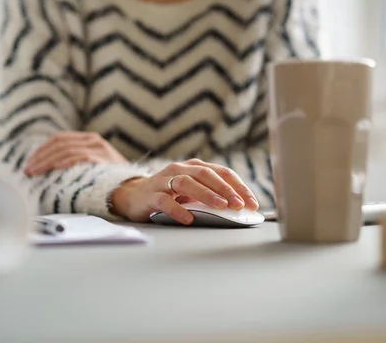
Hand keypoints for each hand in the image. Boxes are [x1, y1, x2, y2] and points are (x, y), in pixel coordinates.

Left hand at [24, 132, 127, 175]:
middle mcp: (94, 140)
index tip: (28, 163)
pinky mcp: (103, 159)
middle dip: (40, 157)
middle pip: (59, 144)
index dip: (41, 150)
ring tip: (34, 172)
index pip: (58, 139)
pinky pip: (79, 157)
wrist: (135, 186)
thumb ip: (75, 161)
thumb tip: (46, 168)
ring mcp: (99, 148)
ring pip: (65, 150)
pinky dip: (64, 162)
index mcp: (89, 139)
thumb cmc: (111, 179)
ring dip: (46, 162)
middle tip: (27, 170)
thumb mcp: (93, 165)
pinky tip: (53, 169)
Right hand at [111, 159, 258, 224]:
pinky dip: (178, 210)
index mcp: (195, 167)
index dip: (239, 187)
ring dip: (206, 195)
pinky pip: (165, 201)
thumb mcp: (192, 192)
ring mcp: (164, 181)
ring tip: (221, 207)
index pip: (222, 172)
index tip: (252, 203)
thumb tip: (239, 210)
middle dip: (225, 190)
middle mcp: (180, 169)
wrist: (133, 196)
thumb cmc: (170, 195)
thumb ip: (211, 196)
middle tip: (239, 205)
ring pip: (187, 183)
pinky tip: (188, 219)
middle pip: (206, 174)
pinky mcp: (151, 195)